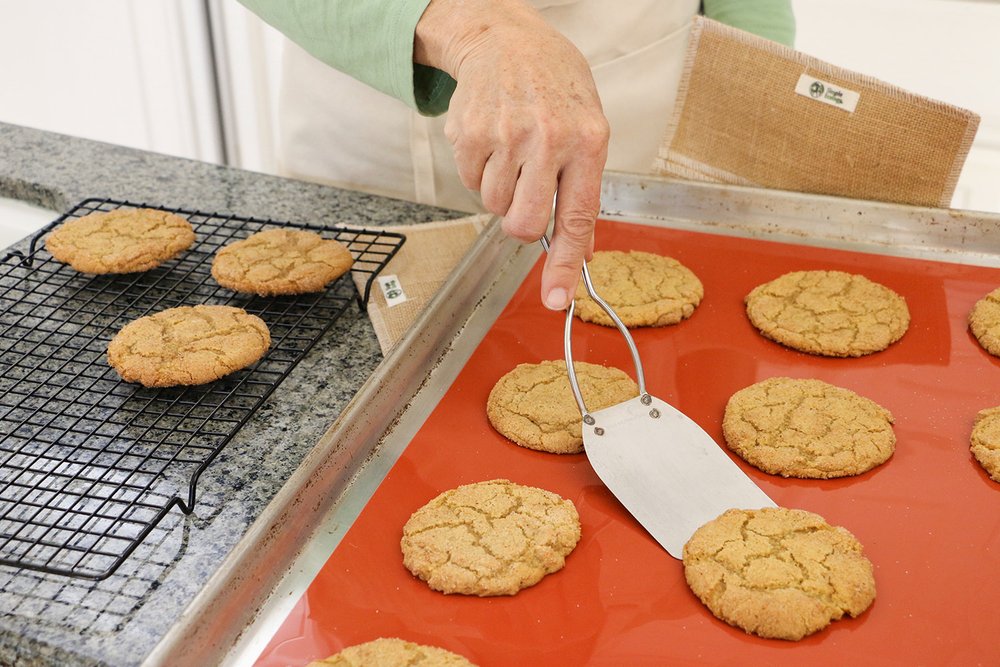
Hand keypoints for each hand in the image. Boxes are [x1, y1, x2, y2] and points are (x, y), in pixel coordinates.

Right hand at [415, 0, 608, 309]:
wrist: (504, 40)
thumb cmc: (553, 87)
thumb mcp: (587, 128)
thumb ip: (584, 191)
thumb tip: (582, 250)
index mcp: (587, 141)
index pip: (577, 217)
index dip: (566, 264)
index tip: (558, 299)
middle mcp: (548, 139)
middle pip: (524, 223)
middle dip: (521, 224)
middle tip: (524, 197)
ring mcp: (505, 136)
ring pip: (494, 206)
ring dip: (501, 191)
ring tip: (512, 151)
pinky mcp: (470, 134)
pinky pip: (471, 183)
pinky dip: (479, 171)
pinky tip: (492, 139)